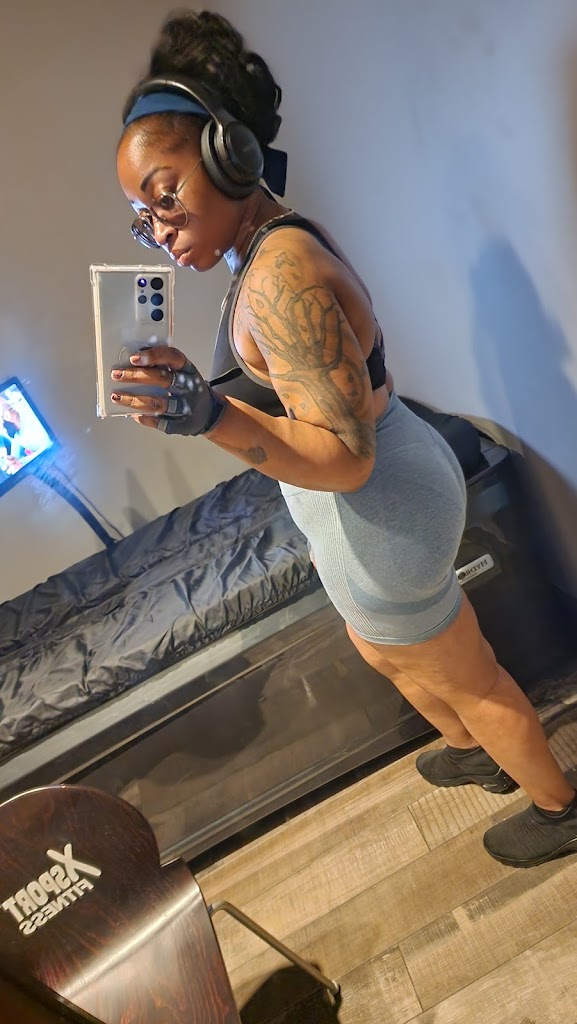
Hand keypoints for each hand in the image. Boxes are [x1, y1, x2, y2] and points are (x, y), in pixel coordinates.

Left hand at [110, 346, 225, 434]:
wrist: (209, 414)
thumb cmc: (188, 388)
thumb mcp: (183, 373)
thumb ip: (164, 366)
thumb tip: (132, 361)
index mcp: (188, 370)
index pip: (172, 358)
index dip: (153, 356)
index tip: (134, 358)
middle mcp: (189, 387)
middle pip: (162, 380)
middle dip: (136, 376)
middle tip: (117, 375)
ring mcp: (186, 407)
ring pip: (158, 404)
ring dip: (134, 401)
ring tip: (116, 397)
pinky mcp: (182, 425)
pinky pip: (160, 423)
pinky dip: (144, 418)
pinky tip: (133, 414)